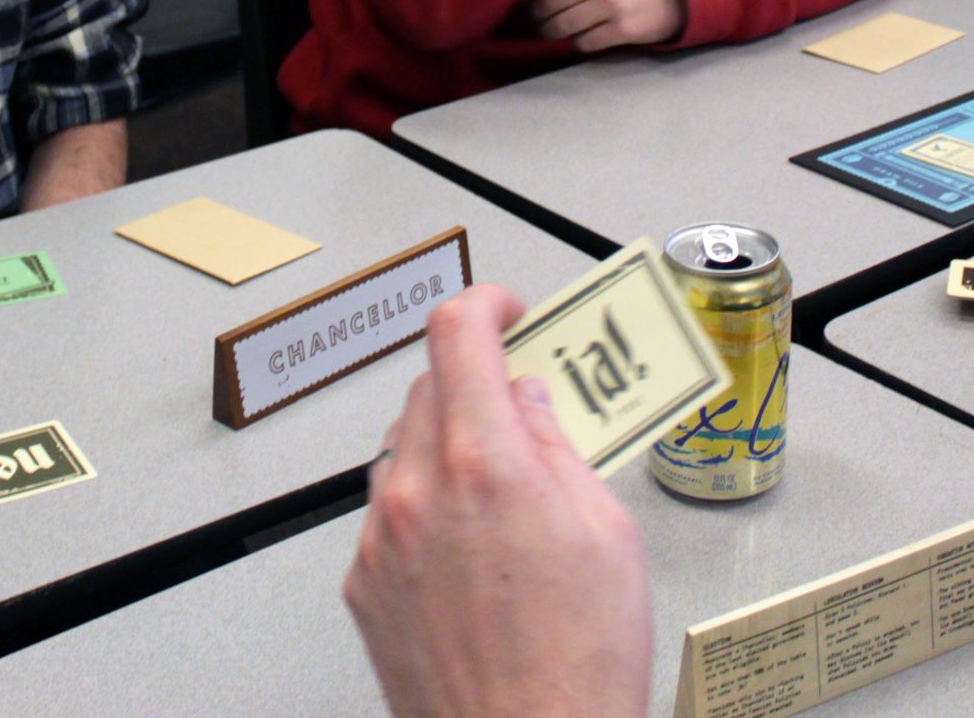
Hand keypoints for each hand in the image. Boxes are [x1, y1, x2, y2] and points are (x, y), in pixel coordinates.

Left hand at [345, 286, 651, 717]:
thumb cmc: (575, 669)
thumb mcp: (608, 536)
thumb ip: (561, 450)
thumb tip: (535, 407)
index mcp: (485, 465)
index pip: (458, 333)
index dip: (485, 305)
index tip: (506, 310)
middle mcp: (418, 493)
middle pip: (429, 386)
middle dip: (475, 382)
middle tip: (521, 405)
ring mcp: (382, 540)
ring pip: (404, 449)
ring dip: (447, 446)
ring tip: (502, 493)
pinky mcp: (365, 585)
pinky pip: (389, 513)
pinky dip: (424, 507)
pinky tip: (472, 550)